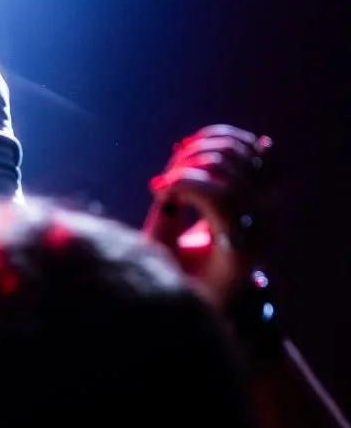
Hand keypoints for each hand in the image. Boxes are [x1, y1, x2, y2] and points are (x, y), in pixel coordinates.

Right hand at [142, 124, 275, 309]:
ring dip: (201, 146)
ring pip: (241, 149)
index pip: (220, 194)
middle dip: (185, 162)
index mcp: (241, 249)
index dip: (182, 181)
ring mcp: (272, 205)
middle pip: (226, 166)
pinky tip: (200, 145)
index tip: (155, 188)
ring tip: (177, 162)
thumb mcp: (166, 267)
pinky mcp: (270, 191)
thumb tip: (167, 191)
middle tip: (164, 180)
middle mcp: (264, 223)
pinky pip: (259, 149)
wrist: (228, 289)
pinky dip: (227, 138)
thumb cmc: (189, 282)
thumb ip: (163, 231)